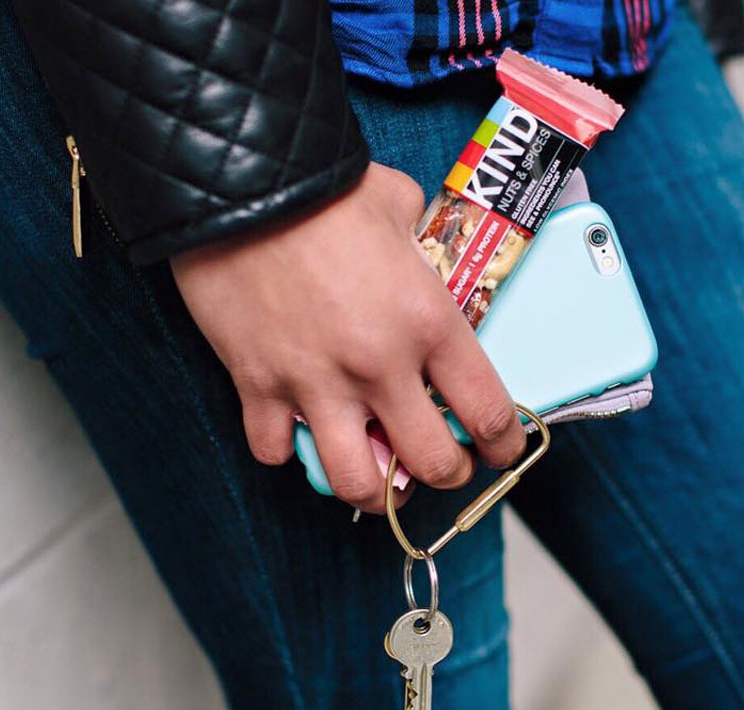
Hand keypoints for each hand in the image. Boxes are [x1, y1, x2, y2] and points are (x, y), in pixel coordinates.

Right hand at [170, 163, 526, 512]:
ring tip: (378, 478)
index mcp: (428, 324)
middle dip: (449, 475)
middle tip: (444, 465)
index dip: (503, 445)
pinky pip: (277, 451)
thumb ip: (425, 244)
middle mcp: (380, 367)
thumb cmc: (326, 190)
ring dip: (375, 491)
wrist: (240, 185)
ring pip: (357, 484)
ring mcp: (317, 384)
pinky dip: (289, 450)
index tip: (500, 450)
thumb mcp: (400, 206)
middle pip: (433, 464)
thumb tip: (429, 251)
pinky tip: (298, 430)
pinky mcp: (259, 386)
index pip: (488, 412)